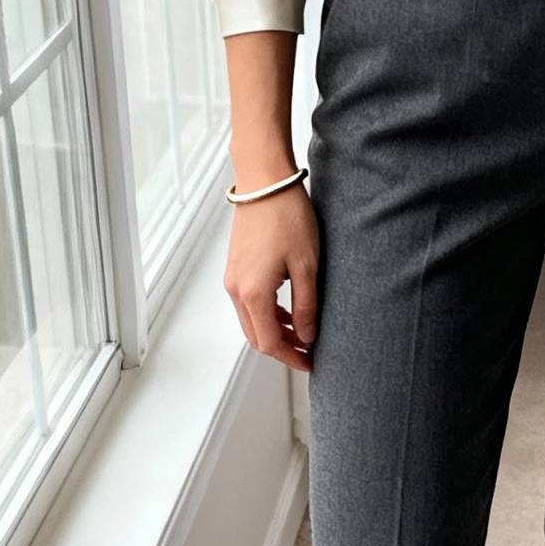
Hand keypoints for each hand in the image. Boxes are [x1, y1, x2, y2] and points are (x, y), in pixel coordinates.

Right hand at [226, 183, 318, 373]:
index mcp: (253, 293)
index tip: (312, 363)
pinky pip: (248, 303)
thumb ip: (306, 306)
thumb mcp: (307, 265)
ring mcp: (232, 279)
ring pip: (251, 321)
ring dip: (275, 331)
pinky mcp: (235, 268)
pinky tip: (289, 310)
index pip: (269, 343)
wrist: (265, 182)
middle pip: (256, 336)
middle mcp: (236, 290)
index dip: (291, 358)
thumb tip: (306, 337)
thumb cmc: (288, 217)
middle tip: (309, 352)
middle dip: (282, 348)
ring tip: (303, 332)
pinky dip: (267, 314)